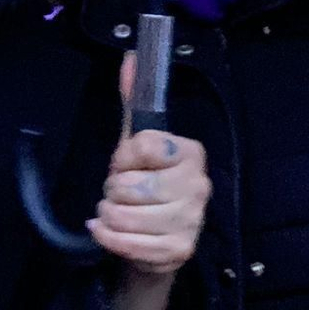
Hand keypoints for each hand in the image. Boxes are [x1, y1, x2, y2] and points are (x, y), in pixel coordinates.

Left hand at [88, 53, 210, 277]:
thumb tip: (131, 58)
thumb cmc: (143, 186)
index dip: (123, 157)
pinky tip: (110, 233)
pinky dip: (109, 238)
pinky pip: (128, 243)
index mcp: (191, 153)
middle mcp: (198, 185)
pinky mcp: (179, 250)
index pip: (143, 144)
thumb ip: (133, 103)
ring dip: (109, 215)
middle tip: (121, 193)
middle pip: (131, 184)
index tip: (127, 164)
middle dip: (113, 190)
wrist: (153, 242)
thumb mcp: (135, 145)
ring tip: (117, 213)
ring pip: (126, 215)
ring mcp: (192, 221)